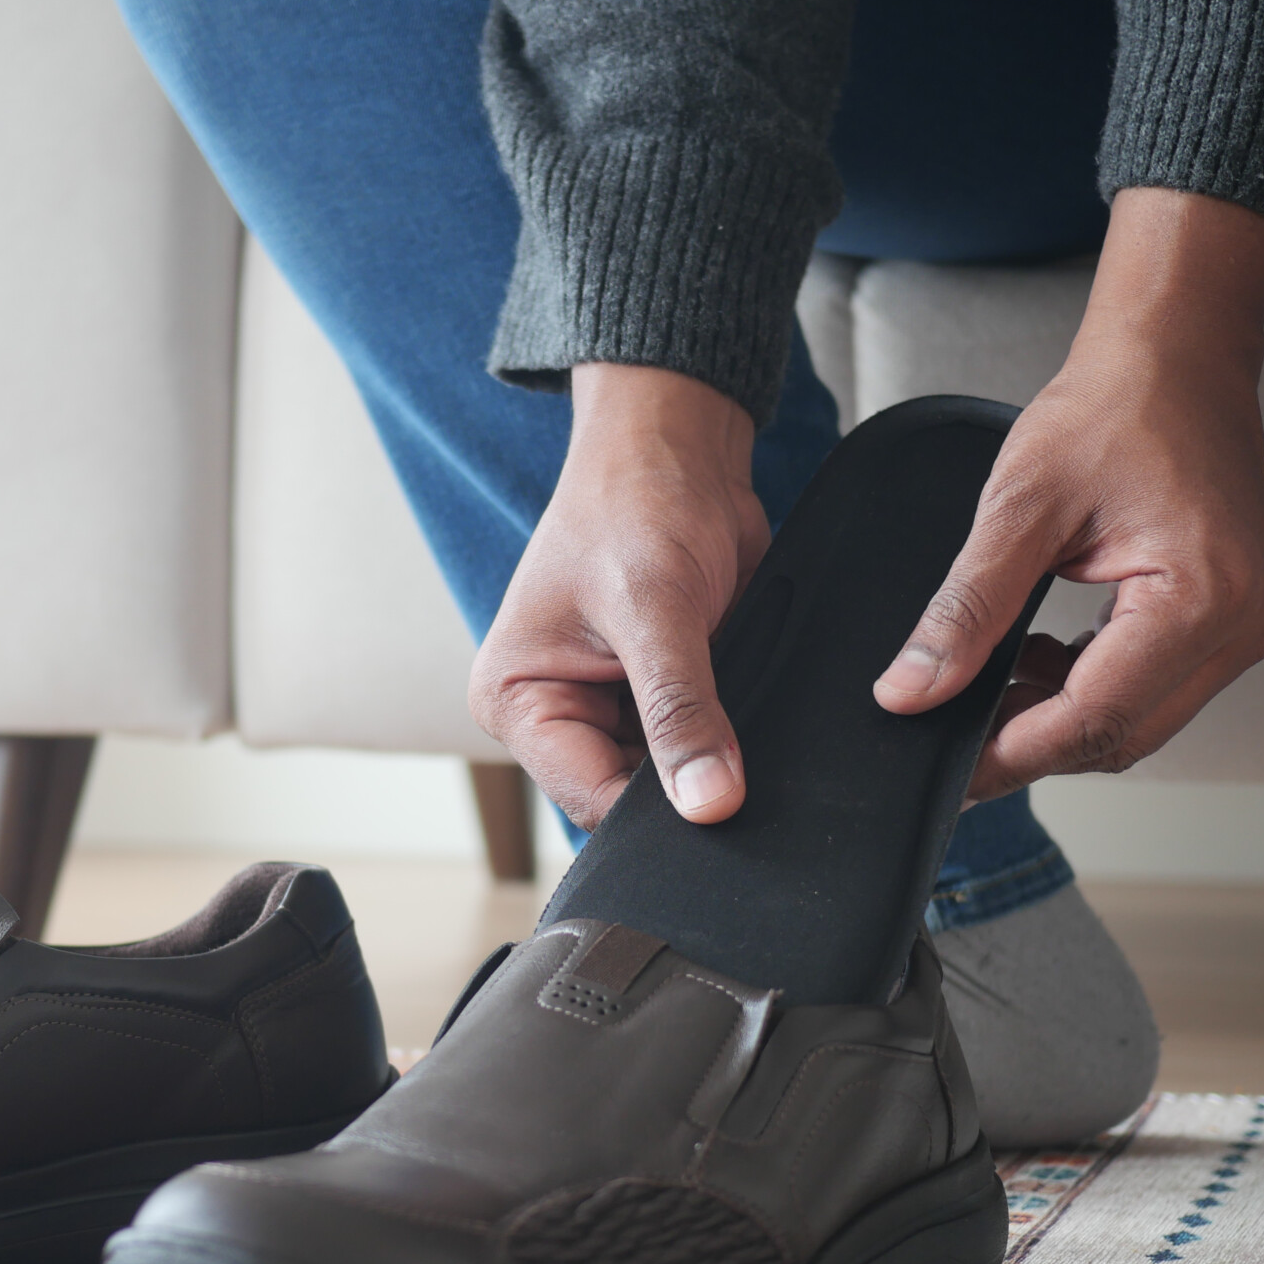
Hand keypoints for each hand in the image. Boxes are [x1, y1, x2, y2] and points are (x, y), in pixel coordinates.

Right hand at [469, 364, 767, 828]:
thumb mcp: (656, 610)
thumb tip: (710, 802)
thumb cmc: (635, 503)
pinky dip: (729, 735)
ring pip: (670, 779)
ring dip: (710, 757)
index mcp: (516, 701)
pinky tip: (746, 706)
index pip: (588, 799)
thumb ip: (682, 710)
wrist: (680, 450)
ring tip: (737, 712)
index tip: (720, 803)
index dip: (656, 812)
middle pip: (628, 799)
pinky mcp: (659, 698)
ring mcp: (610, 710)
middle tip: (739, 759)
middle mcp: (556, 714)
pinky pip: (698, 746)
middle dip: (683, 786)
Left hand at [874, 188, 1263, 801]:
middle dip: (1033, 742)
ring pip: (1138, 720)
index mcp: (1204, 597)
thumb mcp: (1019, 507)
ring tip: (991, 683)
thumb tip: (913, 690)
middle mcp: (1244, 623)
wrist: (1176, 354)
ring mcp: (1247, 624)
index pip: (1096, 719)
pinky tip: (1042, 658)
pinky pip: (1154, 686)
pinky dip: (1091, 687)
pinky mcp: (1233, 617)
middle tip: (955, 734)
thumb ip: (964, 609)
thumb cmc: (1116, 406)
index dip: (1013, 752)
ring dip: (1061, 716)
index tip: (951, 770)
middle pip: (1122, 735)